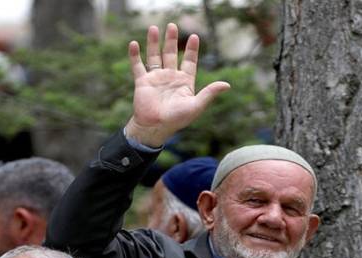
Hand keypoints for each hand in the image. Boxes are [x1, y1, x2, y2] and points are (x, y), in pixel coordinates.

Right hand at [124, 23, 230, 147]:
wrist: (156, 127)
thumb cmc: (177, 119)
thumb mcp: (196, 106)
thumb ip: (209, 93)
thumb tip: (227, 85)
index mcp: (184, 82)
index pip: (189, 62)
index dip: (191, 50)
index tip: (194, 36)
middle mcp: (170, 78)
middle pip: (171, 54)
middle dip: (171, 40)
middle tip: (172, 25)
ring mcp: (156, 78)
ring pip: (154, 56)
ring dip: (154, 42)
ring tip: (154, 28)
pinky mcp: (143, 82)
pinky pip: (138, 66)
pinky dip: (135, 55)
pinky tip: (134, 44)